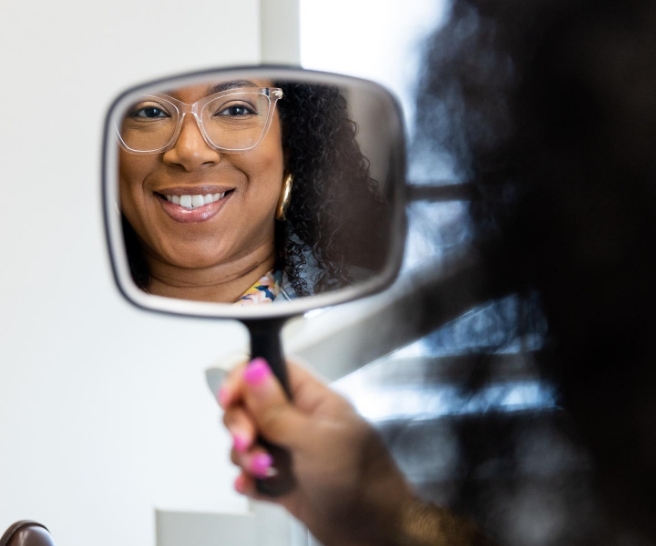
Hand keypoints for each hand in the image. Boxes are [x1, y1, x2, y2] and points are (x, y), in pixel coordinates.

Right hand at [219, 357, 415, 545]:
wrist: (375, 532)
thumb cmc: (364, 482)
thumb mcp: (316, 441)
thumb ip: (278, 410)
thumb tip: (254, 371)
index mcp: (313, 399)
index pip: (271, 369)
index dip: (244, 377)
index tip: (228, 397)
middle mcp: (299, 420)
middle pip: (250, 405)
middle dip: (240, 424)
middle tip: (248, 441)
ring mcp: (290, 449)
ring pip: (247, 440)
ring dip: (244, 456)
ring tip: (262, 470)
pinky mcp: (283, 479)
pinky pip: (250, 472)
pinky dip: (246, 480)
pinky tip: (255, 486)